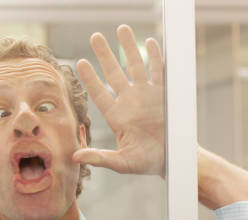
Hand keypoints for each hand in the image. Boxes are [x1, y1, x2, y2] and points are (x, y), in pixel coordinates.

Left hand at [74, 24, 164, 177]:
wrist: (173, 160)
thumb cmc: (146, 163)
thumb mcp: (121, 163)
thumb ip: (99, 158)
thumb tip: (74, 157)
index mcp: (116, 116)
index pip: (99, 93)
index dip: (90, 78)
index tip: (80, 62)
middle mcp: (129, 102)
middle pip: (114, 73)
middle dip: (105, 55)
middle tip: (95, 37)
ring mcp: (147, 96)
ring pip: (136, 66)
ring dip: (129, 48)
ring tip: (122, 29)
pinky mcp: (164, 94)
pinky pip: (159, 71)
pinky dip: (155, 57)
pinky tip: (149, 42)